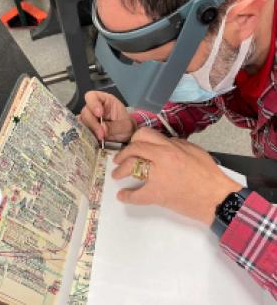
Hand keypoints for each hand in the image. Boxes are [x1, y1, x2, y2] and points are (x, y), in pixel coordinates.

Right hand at [80, 91, 136, 142]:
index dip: (93, 104)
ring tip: (100, 138)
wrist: (126, 136)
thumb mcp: (125, 125)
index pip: (92, 96)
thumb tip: (102, 129)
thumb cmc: (126, 126)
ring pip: (82, 122)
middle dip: (93, 123)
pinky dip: (86, 136)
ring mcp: (89, 119)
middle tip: (101, 134)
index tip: (99, 114)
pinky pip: (82, 131)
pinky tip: (93, 140)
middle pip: (86, 111)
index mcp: (104, 101)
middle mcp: (94, 108)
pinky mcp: (87, 129)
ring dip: (90, 131)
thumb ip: (115, 126)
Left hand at [113, 128, 241, 224]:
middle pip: (133, 149)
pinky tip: (123, 196)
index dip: (134, 140)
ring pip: (131, 166)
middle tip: (118, 160)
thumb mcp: (193, 150)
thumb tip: (161, 143)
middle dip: (122, 154)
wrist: (217, 197)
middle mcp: (161, 158)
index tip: (132, 146)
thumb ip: (175, 143)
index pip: (144, 135)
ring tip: (116, 175)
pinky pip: (136, 194)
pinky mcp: (157, 194)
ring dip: (120, 170)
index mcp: (170, 146)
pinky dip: (127, 196)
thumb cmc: (209, 174)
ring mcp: (158, 176)